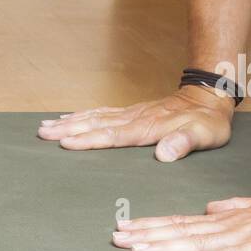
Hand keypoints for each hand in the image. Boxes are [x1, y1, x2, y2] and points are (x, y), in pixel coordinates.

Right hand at [38, 84, 233, 159]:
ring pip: (94, 117)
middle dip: (68, 129)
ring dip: (69, 121)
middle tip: (42, 133)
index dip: (89, 140)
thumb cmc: (207, 121)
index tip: (66, 143)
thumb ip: (183, 143)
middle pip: (95, 124)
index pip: (113, 135)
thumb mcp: (204, 135)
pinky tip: (70, 118)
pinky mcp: (132, 112)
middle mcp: (134, 119)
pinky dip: (83, 115)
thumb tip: (164, 154)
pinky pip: (102, 113)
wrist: (209, 96)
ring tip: (46, 126)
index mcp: (148, 128)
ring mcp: (131, 114)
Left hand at [111, 188, 250, 250]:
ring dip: (165, 247)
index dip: (152, 226)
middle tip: (116, 238)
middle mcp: (226, 225)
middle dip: (146, 235)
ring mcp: (241, 236)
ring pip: (195, 243)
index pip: (181, 222)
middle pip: (179, 231)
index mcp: (224, 218)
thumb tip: (208, 209)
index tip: (127, 228)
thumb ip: (233, 208)